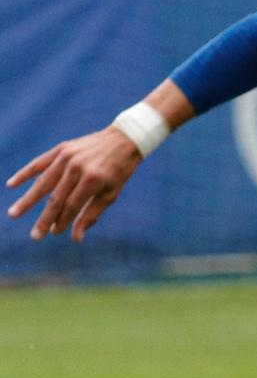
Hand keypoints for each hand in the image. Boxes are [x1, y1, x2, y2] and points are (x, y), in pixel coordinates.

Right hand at [6, 127, 141, 240]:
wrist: (124, 138)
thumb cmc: (119, 171)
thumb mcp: (111, 194)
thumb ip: (92, 215)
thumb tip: (75, 238)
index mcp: (93, 179)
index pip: (72, 205)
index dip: (62, 221)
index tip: (54, 233)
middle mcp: (77, 167)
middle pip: (55, 197)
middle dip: (44, 219)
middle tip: (34, 236)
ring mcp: (67, 156)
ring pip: (43, 182)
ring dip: (28, 200)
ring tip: (13, 214)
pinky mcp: (61, 148)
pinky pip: (39, 163)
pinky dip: (25, 173)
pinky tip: (12, 184)